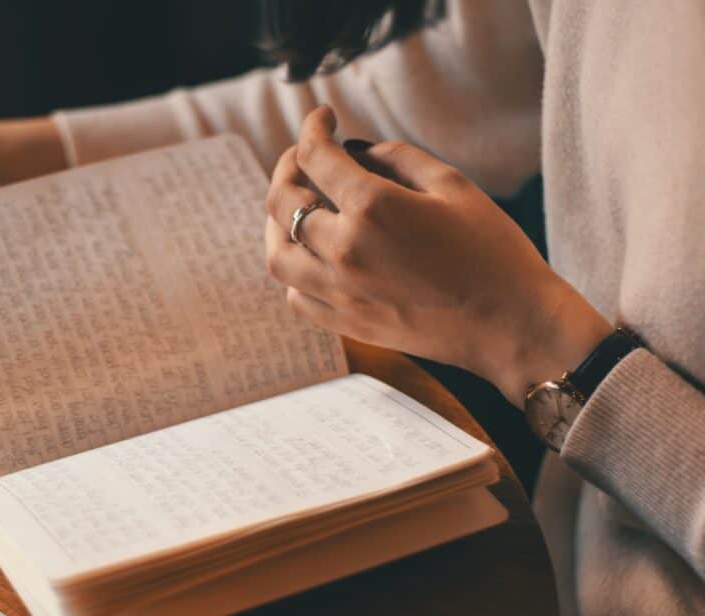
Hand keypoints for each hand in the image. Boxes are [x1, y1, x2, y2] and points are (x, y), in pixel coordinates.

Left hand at [265, 106, 611, 405]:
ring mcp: (340, 292)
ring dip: (277, 223)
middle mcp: (344, 251)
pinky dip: (294, 272)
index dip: (314, 128)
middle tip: (303, 158)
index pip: (317, 156)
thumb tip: (353, 151)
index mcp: (372, 208)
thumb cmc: (492, 250)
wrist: (511, 325)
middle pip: (283, 201)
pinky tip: (312, 258)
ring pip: (277, 254)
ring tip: (296, 208)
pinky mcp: (347, 324)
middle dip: (288, 168)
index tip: (324, 118)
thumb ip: (395, 158)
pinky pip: (295, 297)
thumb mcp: (451, 185)